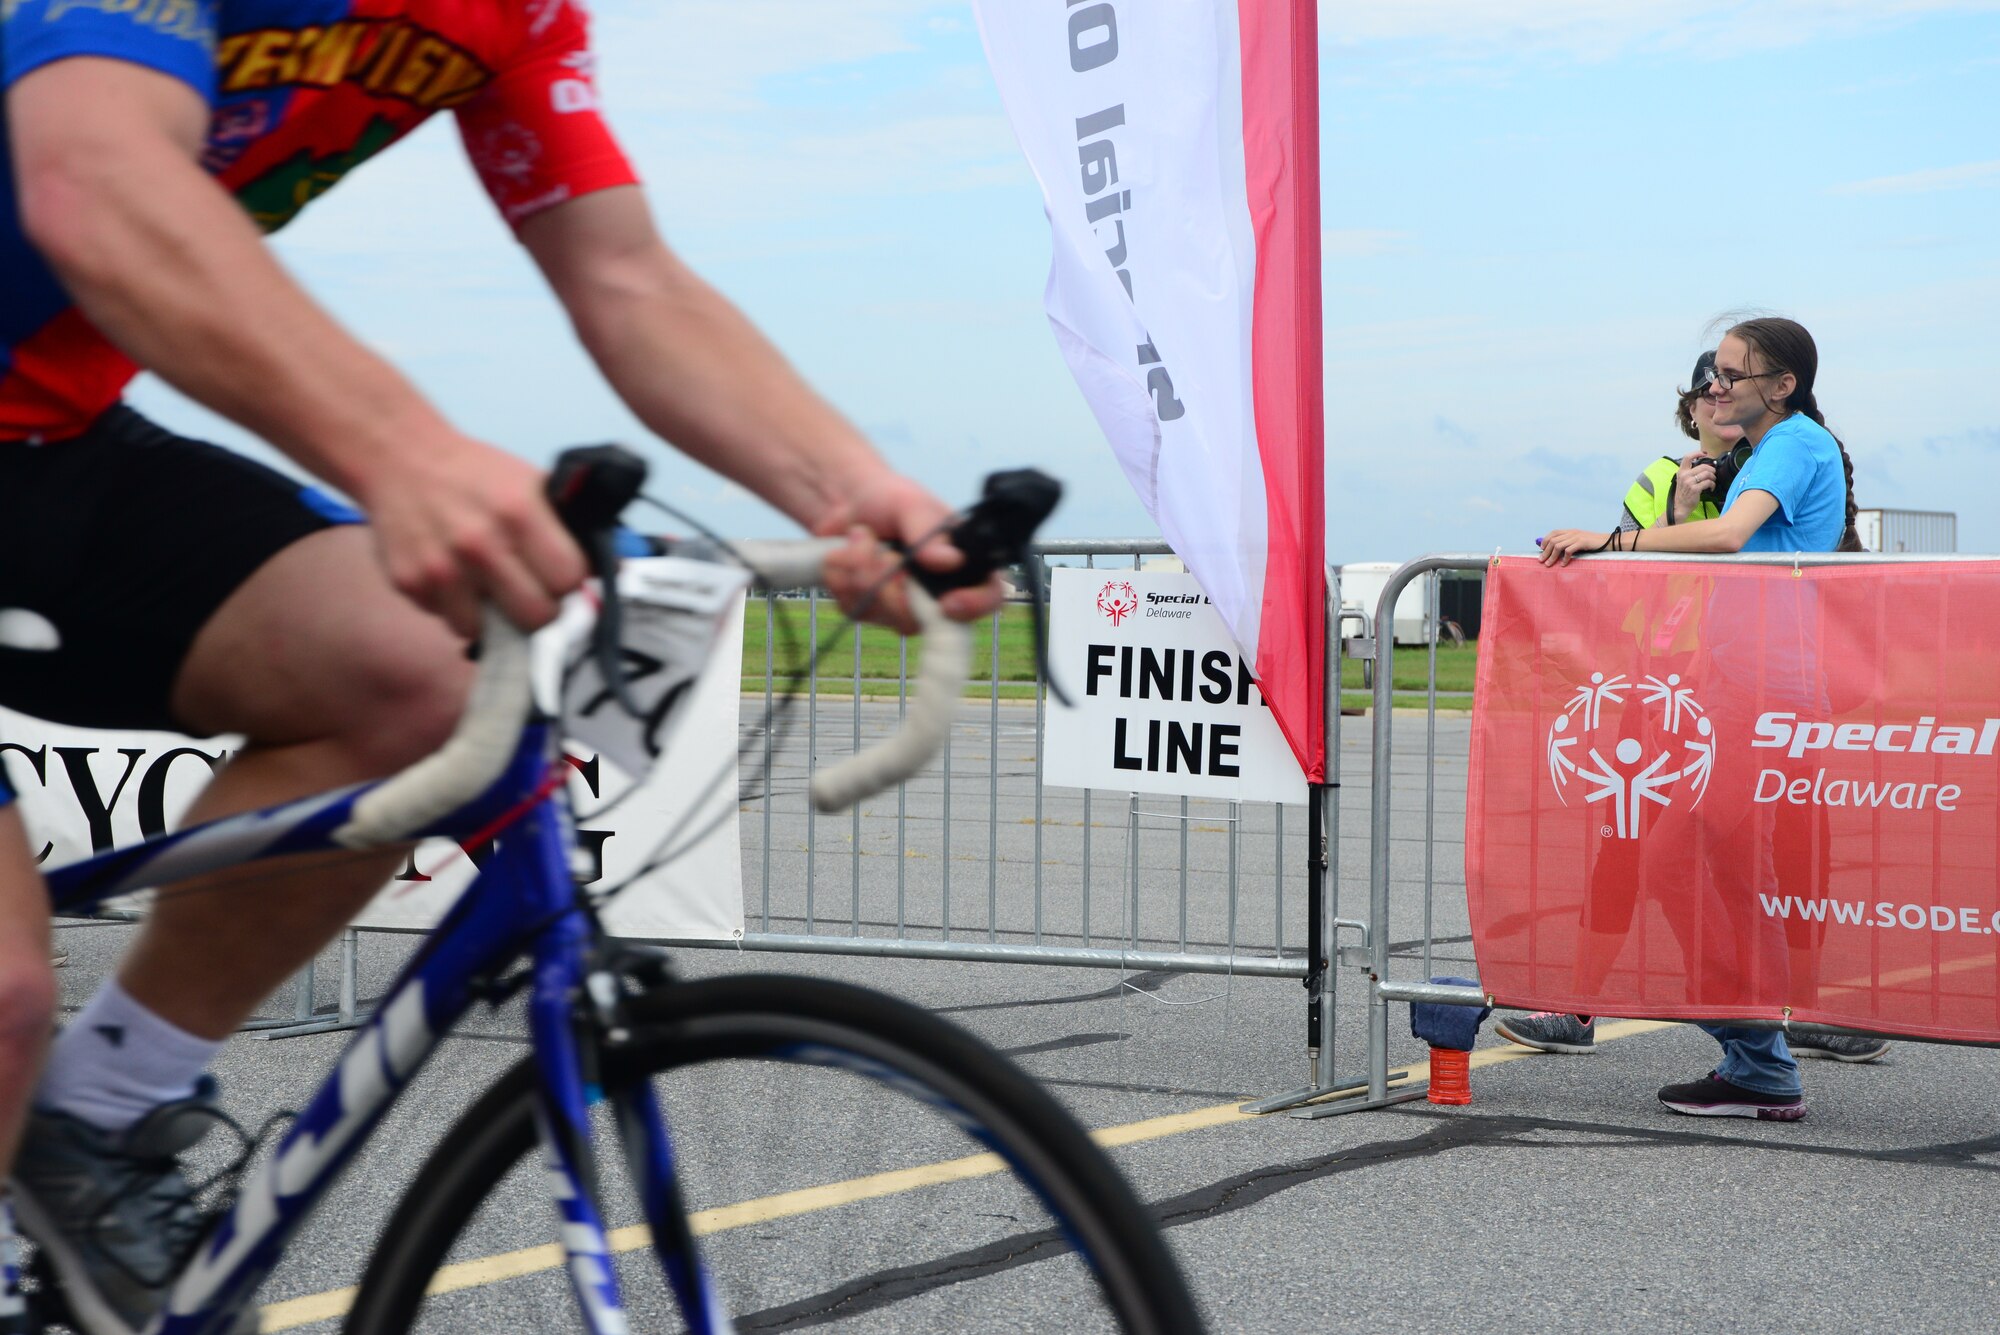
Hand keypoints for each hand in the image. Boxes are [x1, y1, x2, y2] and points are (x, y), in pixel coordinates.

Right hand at [359, 434, 587, 636]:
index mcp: (519, 513)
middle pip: (537, 618)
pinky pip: (450, 621)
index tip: (559, 575)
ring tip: (488, 583)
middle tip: (530, 590)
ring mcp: (441, 569)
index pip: (569, 580)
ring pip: (490, 631)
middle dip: (539, 608)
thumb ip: (568, 526)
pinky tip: (455, 576)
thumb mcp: (529, 484)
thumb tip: (612, 568)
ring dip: (494, 615)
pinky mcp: (410, 585)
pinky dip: (458, 608)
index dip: (568, 582)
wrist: (399, 456)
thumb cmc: (473, 474)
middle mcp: (480, 544)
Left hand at [815, 472, 1005, 633]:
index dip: (974, 607)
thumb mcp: (911, 503)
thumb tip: (950, 561)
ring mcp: (904, 605)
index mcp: (963, 563)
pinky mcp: (871, 610)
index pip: (988, 597)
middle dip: (891, 582)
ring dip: (861, 572)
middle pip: (924, 618)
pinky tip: (845, 555)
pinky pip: (854, 608)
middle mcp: (938, 591)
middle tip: (882, 549)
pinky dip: (841, 578)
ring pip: (884, 613)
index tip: (947, 603)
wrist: (846, 503)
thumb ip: (928, 530)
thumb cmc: (888, 498)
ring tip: (860, 538)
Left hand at [1538, 529, 1607, 566]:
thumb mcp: (1578, 541)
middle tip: (1541, 561)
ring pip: (1558, 546)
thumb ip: (1569, 543)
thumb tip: (1555, 551)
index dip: (1545, 540)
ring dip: (1552, 556)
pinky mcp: (1582, 542)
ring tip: (1549, 564)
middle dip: (1545, 551)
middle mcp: (1572, 532)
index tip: (1541, 549)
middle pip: (1553, 540)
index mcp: (1570, 531)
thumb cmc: (1592, 544)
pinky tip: (1563, 564)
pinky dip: (1564, 558)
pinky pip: (1568, 550)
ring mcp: (1576, 537)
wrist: (1607, 541)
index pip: (1553, 533)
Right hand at [1673, 453, 1716, 523]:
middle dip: (1711, 469)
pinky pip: (1708, 482)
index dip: (1697, 453)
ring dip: (1713, 477)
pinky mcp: (1695, 489)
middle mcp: (1684, 475)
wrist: (1680, 506)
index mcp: (1681, 471)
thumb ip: (1690, 472)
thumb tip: (1705, 466)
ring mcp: (1689, 482)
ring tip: (1712, 481)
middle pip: (1703, 466)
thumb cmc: (1683, 493)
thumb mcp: (1683, 480)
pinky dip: (1712, 485)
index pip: (1687, 457)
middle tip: (1713, 473)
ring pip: (1707, 474)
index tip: (1704, 454)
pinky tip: (1711, 487)